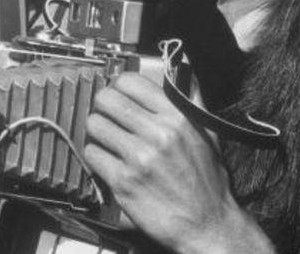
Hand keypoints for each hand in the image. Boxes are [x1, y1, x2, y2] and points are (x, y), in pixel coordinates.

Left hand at [84, 73, 272, 253]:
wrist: (207, 224)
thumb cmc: (208, 183)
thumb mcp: (207, 134)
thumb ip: (192, 102)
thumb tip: (185, 74)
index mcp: (177, 117)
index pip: (130, 81)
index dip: (118, 86)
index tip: (118, 95)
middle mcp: (157, 133)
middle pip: (106, 99)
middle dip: (103, 106)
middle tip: (107, 117)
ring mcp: (138, 158)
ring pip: (94, 125)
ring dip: (97, 132)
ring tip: (107, 140)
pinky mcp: (123, 182)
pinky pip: (92, 154)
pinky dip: (96, 157)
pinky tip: (108, 162)